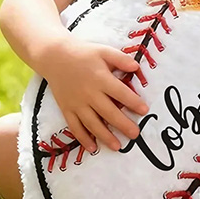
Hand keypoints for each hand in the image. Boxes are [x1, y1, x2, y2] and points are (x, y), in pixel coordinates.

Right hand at [39, 37, 148, 152]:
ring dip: (105, 136)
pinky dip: (83, 138)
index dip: (134, 102)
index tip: (144, 110)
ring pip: (92, 123)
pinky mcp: (66, 109)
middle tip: (135, 134)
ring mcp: (77, 103)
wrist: (54, 56)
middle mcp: (89, 93)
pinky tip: (92, 147)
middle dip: (123, 125)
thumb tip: (137, 68)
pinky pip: (75, 127)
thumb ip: (121, 59)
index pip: (121, 93)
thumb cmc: (83, 53)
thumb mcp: (104, 51)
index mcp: (100, 78)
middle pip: (109, 112)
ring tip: (118, 147)